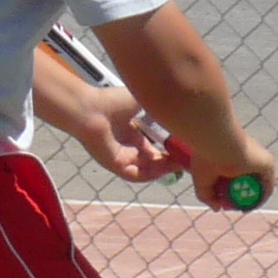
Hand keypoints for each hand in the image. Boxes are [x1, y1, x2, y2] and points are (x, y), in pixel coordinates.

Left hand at [63, 93, 188, 183]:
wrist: (90, 109)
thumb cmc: (112, 101)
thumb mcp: (143, 102)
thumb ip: (159, 108)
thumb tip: (179, 107)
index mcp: (130, 131)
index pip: (153, 145)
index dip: (168, 148)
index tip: (183, 146)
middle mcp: (126, 145)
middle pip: (151, 159)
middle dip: (169, 161)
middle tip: (186, 159)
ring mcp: (120, 157)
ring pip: (146, 169)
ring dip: (163, 169)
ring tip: (179, 164)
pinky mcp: (115, 165)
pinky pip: (136, 175)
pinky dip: (150, 174)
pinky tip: (164, 168)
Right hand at [193, 141, 275, 208]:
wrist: (217, 142)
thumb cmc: (206, 156)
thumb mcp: (202, 180)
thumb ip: (207, 196)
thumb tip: (217, 209)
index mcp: (234, 153)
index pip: (237, 174)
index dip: (231, 190)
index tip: (224, 202)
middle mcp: (248, 155)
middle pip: (248, 180)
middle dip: (241, 196)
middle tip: (233, 207)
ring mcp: (260, 158)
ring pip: (258, 184)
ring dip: (252, 198)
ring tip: (241, 209)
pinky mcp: (268, 163)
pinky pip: (267, 186)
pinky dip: (261, 198)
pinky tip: (250, 207)